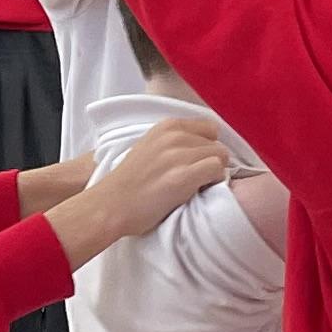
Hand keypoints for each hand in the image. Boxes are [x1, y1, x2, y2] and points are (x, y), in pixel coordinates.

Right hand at [47, 115, 229, 261]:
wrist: (110, 205)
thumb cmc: (129, 183)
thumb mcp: (150, 147)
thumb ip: (173, 142)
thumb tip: (201, 149)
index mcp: (166, 126)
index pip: (209, 127)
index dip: (208, 146)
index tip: (198, 162)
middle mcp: (174, 135)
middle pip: (216, 143)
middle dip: (211, 161)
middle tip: (196, 178)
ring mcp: (178, 155)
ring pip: (220, 156)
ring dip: (213, 173)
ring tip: (196, 186)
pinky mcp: (183, 176)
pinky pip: (217, 170)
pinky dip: (213, 182)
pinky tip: (198, 191)